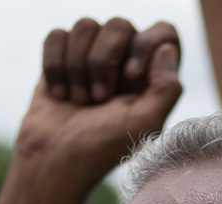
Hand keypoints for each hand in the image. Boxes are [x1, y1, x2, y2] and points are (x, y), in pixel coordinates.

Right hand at [15, 18, 181, 182]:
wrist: (54, 159)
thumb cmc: (101, 148)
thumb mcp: (145, 124)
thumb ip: (167, 88)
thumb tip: (166, 48)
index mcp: (151, 76)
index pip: (163, 32)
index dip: (145, 45)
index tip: (130, 76)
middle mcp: (124, 61)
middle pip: (120, 25)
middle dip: (103, 62)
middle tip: (98, 99)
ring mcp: (91, 57)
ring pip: (86, 26)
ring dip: (77, 67)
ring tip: (78, 101)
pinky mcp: (61, 58)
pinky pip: (57, 36)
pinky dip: (54, 65)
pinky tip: (59, 93)